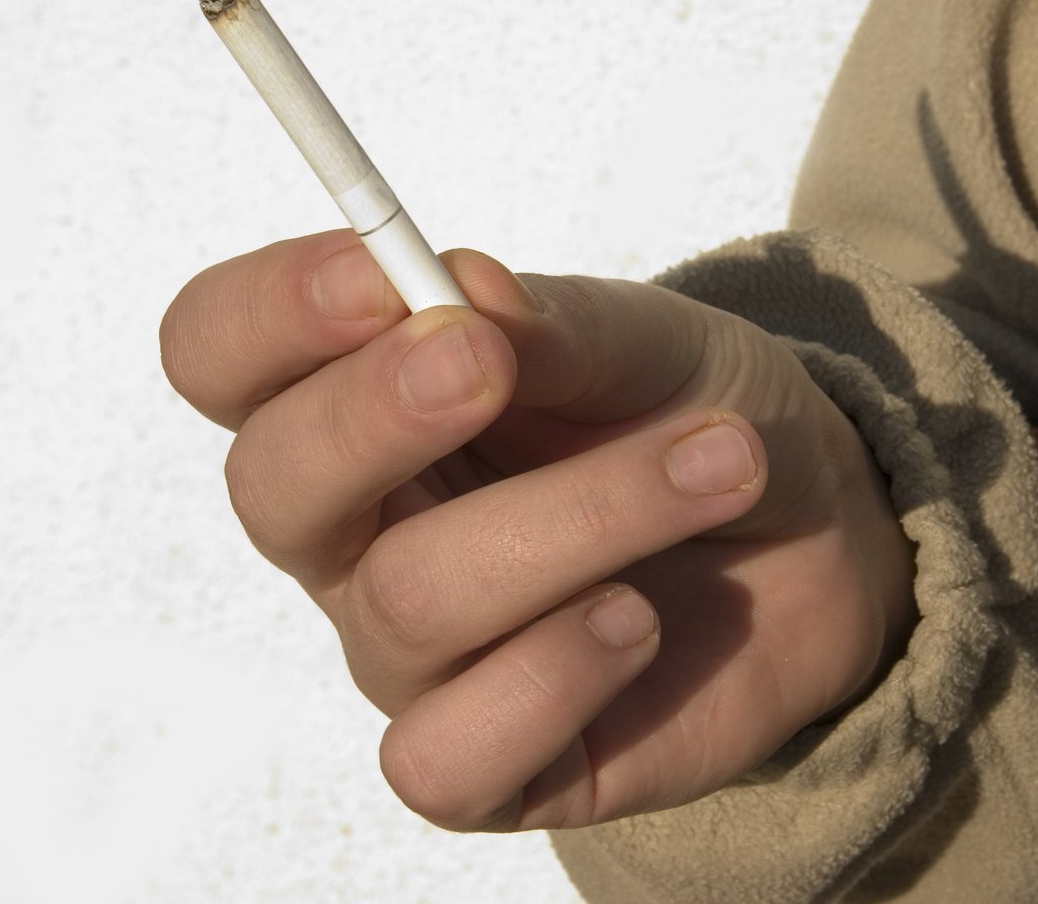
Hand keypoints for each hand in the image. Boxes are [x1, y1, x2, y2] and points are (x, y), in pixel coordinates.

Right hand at [160, 229, 914, 831]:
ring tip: (715, 465)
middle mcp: (355, 535)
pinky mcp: (479, 765)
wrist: (815, 541)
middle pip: (270, 483)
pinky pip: (441, 758)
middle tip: (487, 363)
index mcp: (357, 401)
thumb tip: (460, 289)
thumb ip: (555, 325)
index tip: (375, 272)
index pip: (222, 352)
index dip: (269, 312)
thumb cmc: (691, 421)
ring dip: (576, 517)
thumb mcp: (650, 343)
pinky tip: (638, 622)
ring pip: (409, 602)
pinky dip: (554, 675)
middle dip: (374, 414)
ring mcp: (409, 656)